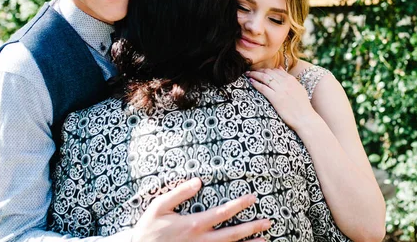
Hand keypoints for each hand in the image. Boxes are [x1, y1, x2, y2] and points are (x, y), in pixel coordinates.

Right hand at [132, 178, 270, 241]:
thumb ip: (179, 193)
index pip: (223, 213)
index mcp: (193, 224)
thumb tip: (198, 181)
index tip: (253, 197)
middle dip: (252, 228)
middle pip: (233, 234)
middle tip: (268, 222)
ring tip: (265, 241)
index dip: (240, 205)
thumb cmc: (148, 230)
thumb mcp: (158, 207)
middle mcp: (201, 241)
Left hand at [246, 67, 315, 130]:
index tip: (259, 71)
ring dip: (254, 74)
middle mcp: (286, 83)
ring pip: (264, 78)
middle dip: (258, 70)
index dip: (266, 69)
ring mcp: (280, 90)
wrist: (305, 118)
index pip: (275, 70)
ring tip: (247, 74)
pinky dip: (256, 84)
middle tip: (250, 71)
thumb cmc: (302, 106)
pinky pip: (263, 88)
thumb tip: (280, 68)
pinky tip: (251, 82)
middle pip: (268, 72)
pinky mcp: (276, 98)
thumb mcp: (298, 88)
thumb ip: (289, 78)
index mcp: (291, 80)